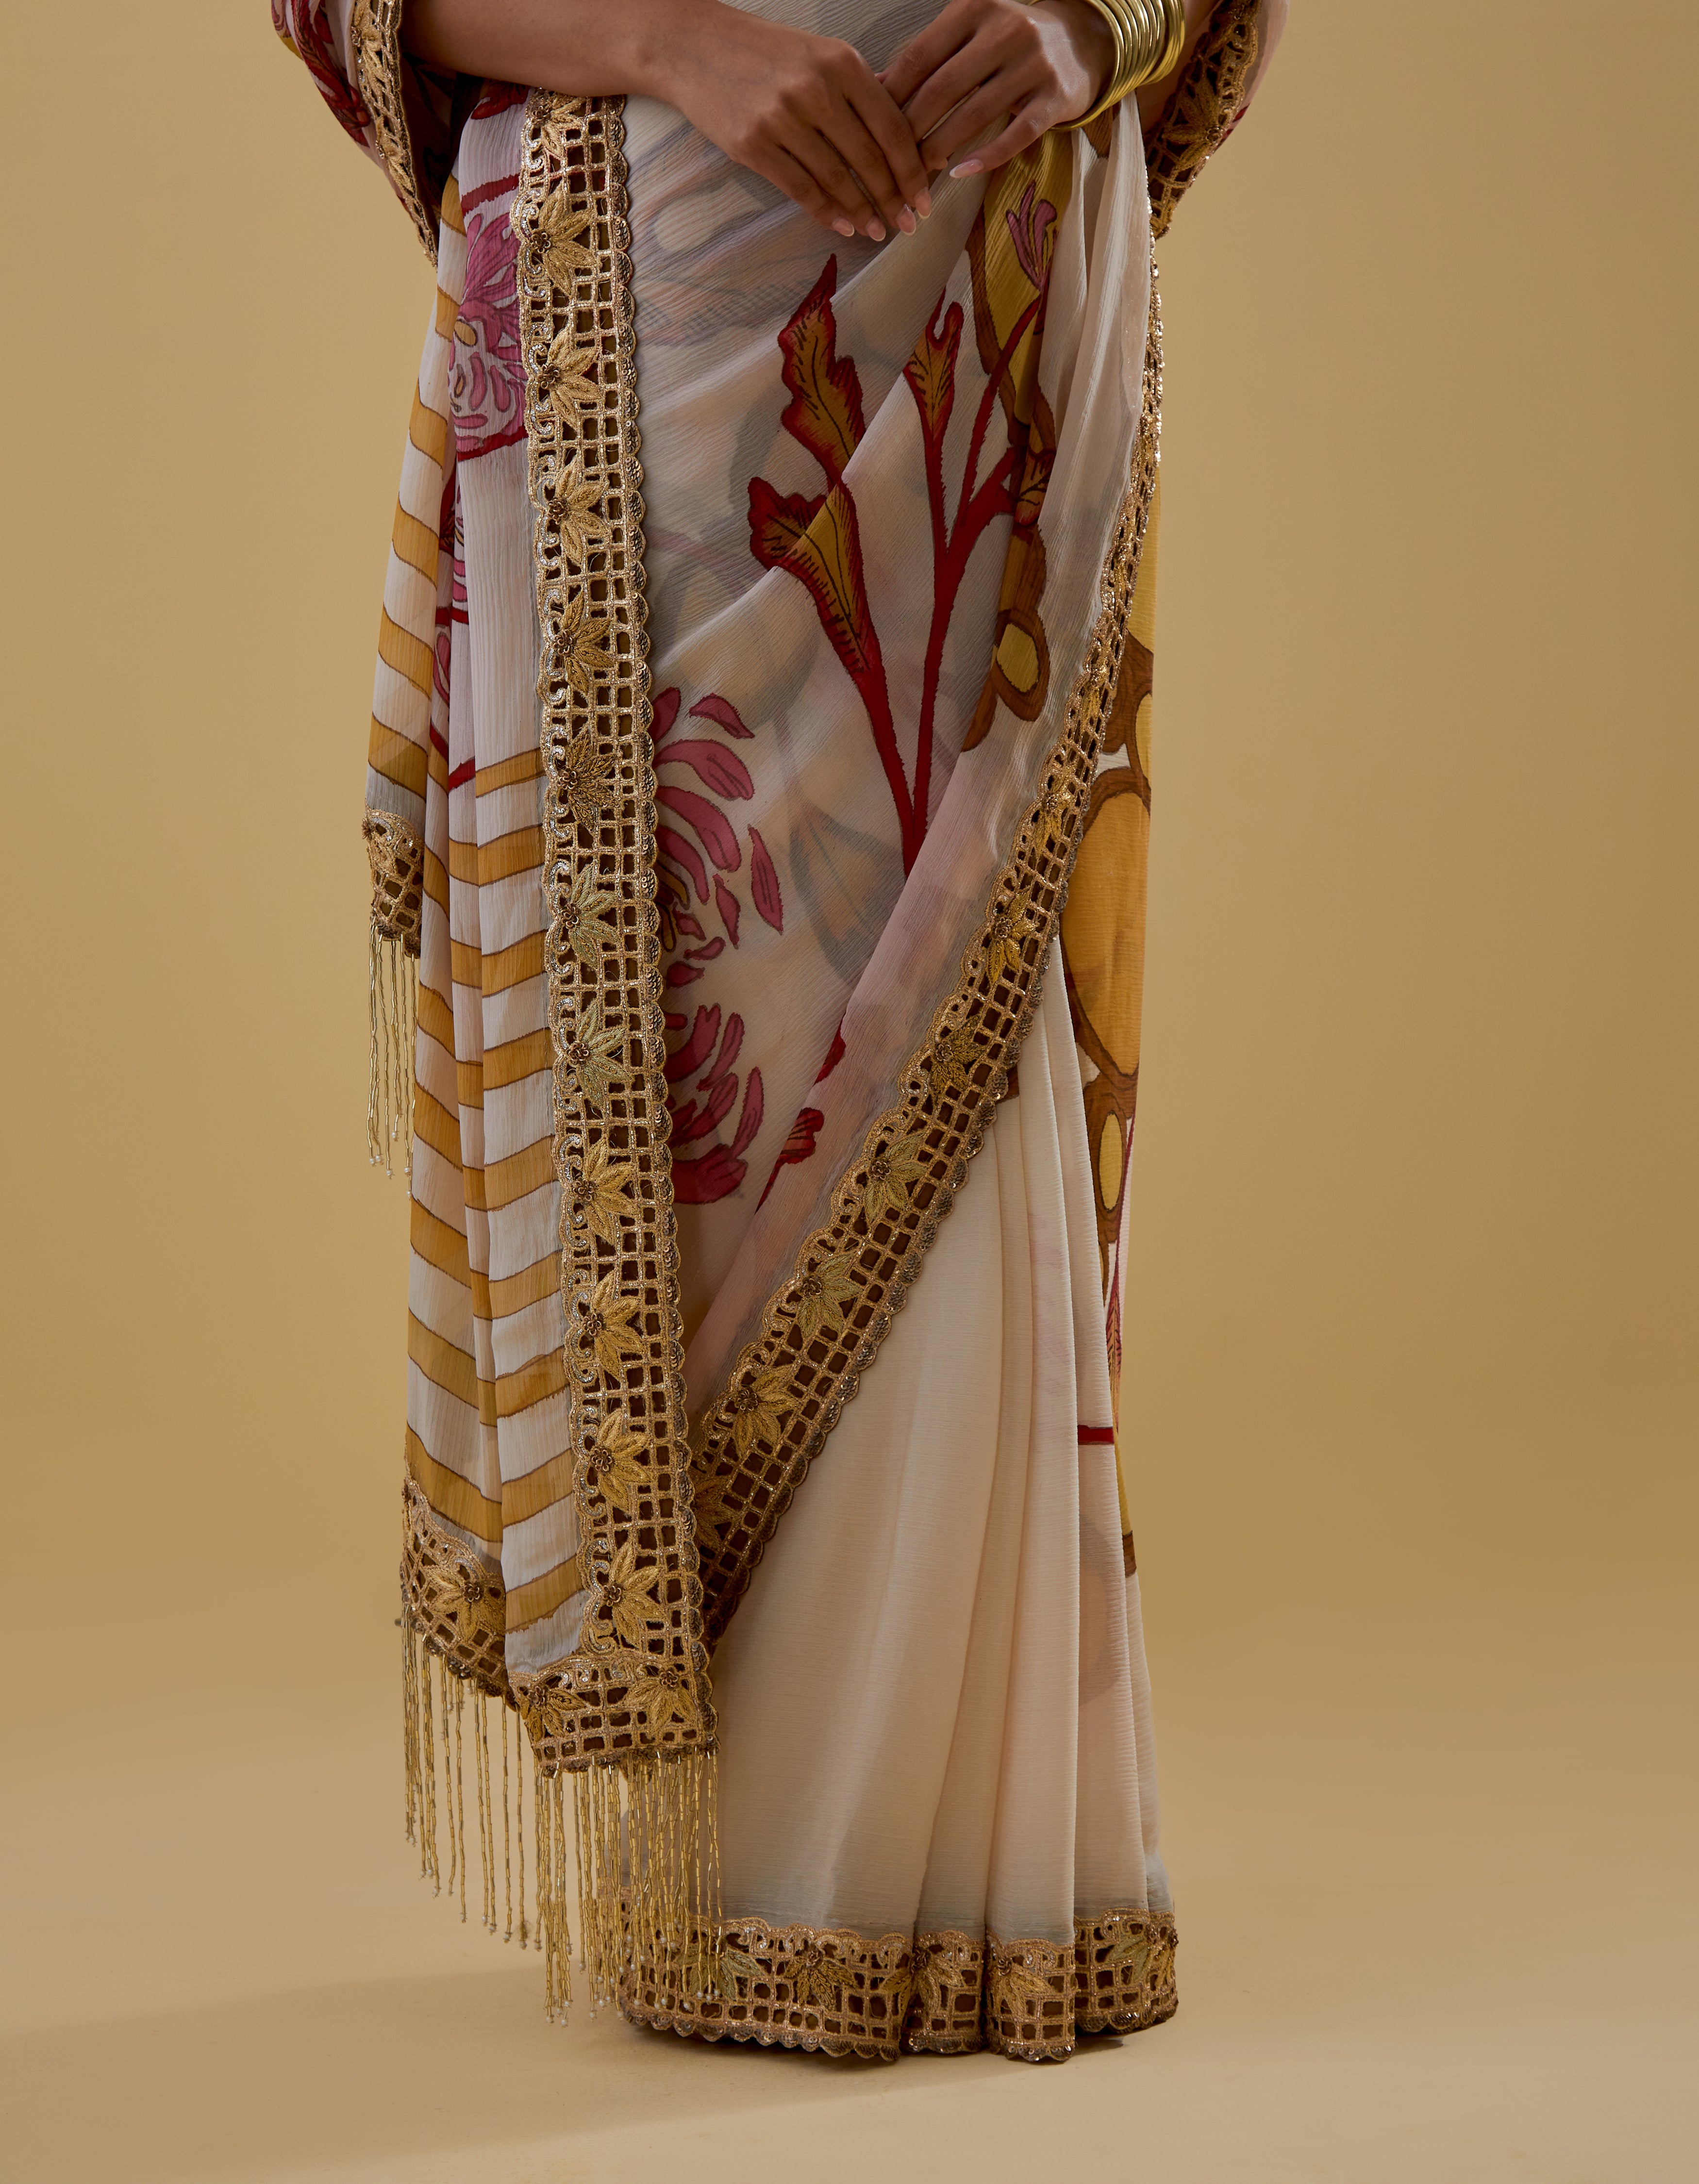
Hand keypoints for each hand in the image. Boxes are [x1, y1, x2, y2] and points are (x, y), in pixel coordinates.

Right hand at [652, 2, 932, 240]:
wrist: (694, 46)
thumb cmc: (764, 53)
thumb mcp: (819, 54)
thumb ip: (857, 90)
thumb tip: (901, 134)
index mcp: (841, 63)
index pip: (890, 126)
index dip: (912, 169)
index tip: (924, 198)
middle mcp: (815, 90)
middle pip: (868, 159)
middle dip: (893, 198)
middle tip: (907, 224)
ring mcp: (782, 119)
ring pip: (836, 179)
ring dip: (862, 211)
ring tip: (877, 231)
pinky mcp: (753, 145)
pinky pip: (801, 189)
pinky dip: (827, 212)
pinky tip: (844, 226)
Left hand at [878, 0, 1115, 179]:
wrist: (1076, 44)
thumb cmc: (1007, 44)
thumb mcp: (968, 36)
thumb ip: (927, 57)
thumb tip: (875, 86)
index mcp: (975, 9)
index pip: (921, 56)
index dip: (893, 96)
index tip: (873, 127)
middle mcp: (1005, 30)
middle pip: (943, 88)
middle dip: (912, 129)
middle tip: (892, 161)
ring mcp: (1033, 64)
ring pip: (975, 114)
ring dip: (941, 148)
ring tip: (921, 172)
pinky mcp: (1054, 97)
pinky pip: (1015, 135)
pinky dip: (985, 157)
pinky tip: (961, 173)